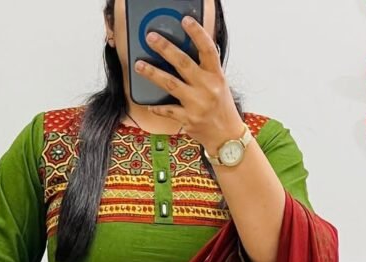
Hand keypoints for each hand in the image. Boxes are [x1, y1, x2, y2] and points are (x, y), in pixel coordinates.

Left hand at [134, 16, 245, 155]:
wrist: (226, 136)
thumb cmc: (221, 107)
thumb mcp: (219, 84)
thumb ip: (205, 69)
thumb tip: (184, 52)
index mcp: (216, 76)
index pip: (207, 50)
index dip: (197, 34)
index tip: (185, 21)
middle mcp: (207, 88)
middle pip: (183, 64)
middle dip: (165, 49)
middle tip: (151, 38)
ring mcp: (197, 104)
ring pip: (171, 84)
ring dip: (153, 74)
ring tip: (139, 65)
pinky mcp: (188, 119)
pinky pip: (168, 110)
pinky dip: (158, 107)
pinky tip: (149, 104)